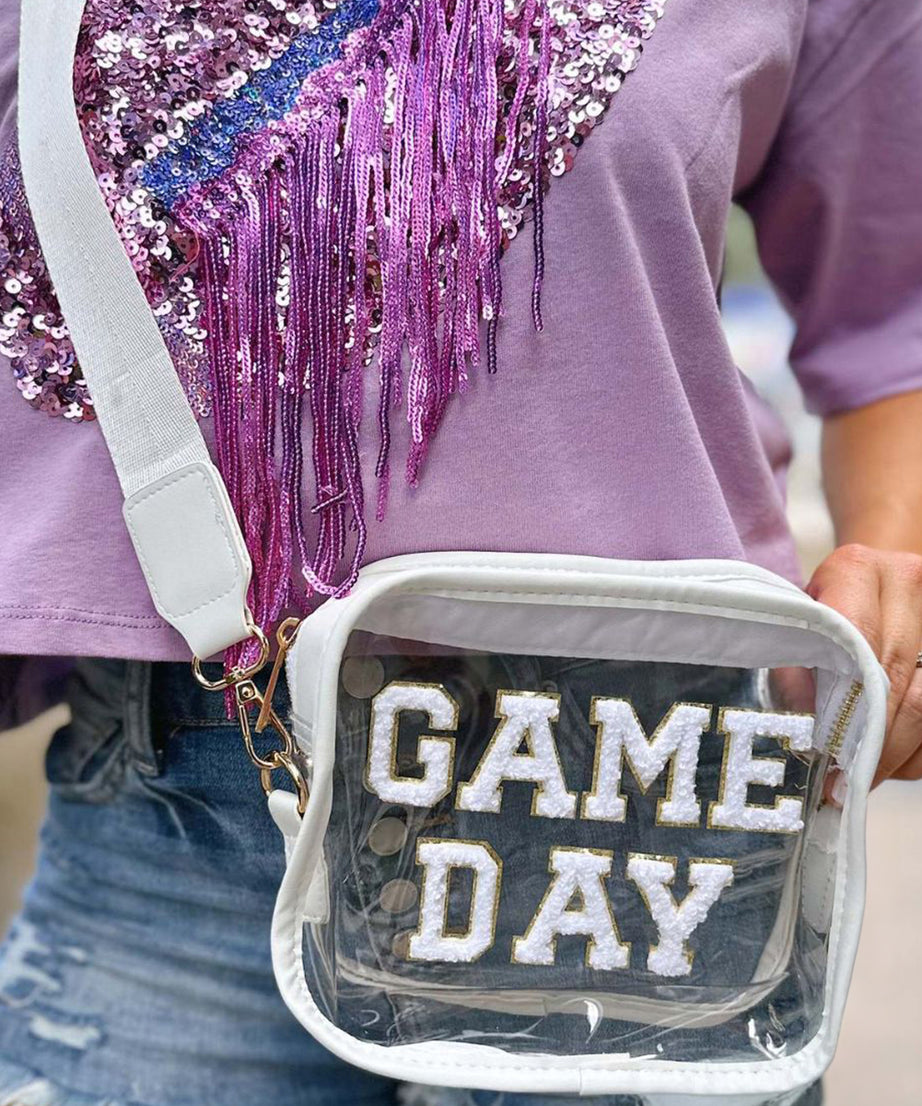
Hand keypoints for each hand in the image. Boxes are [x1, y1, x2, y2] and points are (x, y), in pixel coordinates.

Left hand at [807, 543, 921, 785]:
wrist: (878, 579)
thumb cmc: (825, 609)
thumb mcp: (799, 627)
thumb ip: (796, 668)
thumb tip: (804, 728)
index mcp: (857, 570)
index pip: (857, 642)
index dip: (844, 705)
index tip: (828, 754)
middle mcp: (909, 581)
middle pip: (900, 679)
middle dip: (873, 743)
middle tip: (848, 783)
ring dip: (900, 752)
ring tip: (869, 777)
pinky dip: (919, 749)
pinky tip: (896, 760)